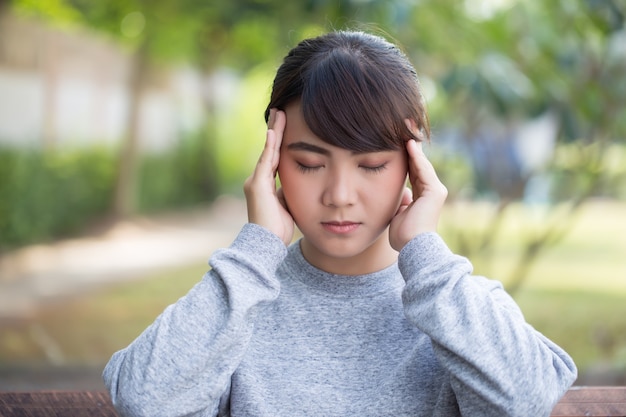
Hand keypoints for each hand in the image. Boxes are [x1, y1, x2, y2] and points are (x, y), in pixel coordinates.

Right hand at [243, 109, 294, 244]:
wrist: (266, 244)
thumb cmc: (278, 229)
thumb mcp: (287, 205)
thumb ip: (289, 192)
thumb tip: (300, 184)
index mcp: (266, 184)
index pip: (275, 157)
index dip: (280, 142)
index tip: (284, 125)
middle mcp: (258, 180)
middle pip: (269, 149)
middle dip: (276, 130)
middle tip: (281, 110)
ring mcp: (256, 181)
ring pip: (268, 150)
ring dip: (274, 131)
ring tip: (279, 113)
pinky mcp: (258, 185)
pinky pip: (266, 161)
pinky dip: (270, 146)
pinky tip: (274, 131)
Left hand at [389, 122, 447, 250]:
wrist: (414, 248)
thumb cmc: (404, 237)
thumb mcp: (398, 214)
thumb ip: (401, 201)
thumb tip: (402, 193)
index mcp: (422, 196)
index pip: (412, 171)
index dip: (405, 157)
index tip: (396, 141)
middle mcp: (431, 191)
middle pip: (418, 163)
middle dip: (410, 145)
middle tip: (403, 126)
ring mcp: (435, 191)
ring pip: (421, 164)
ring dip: (413, 146)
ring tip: (405, 128)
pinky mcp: (435, 192)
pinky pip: (423, 170)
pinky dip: (415, 157)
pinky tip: (408, 143)